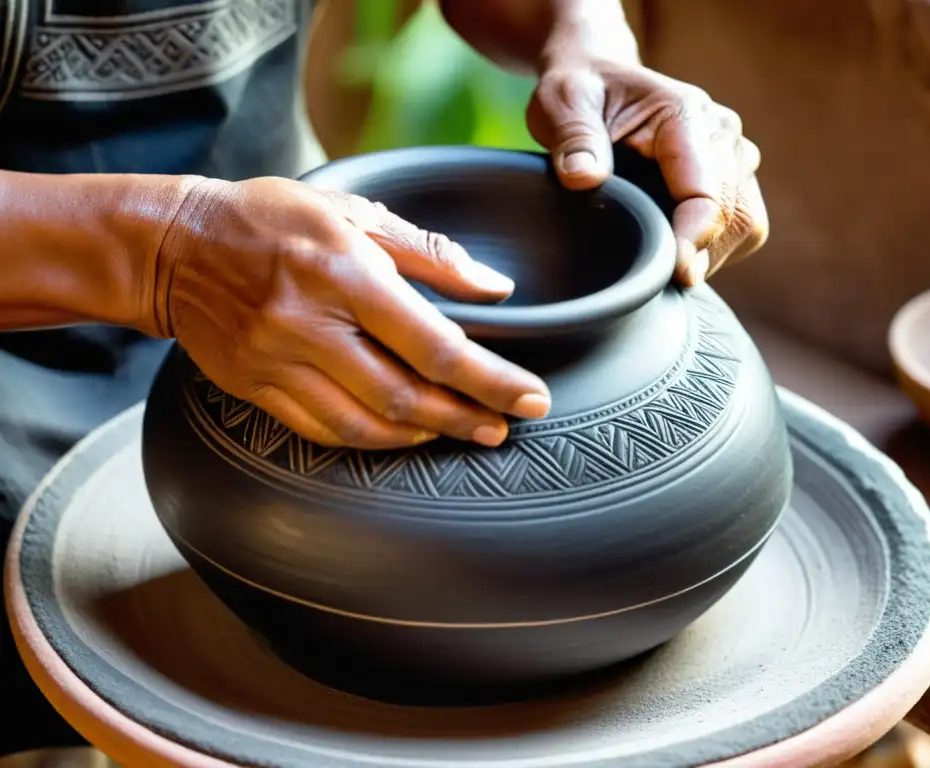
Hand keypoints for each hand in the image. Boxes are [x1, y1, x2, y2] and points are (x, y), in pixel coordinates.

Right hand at [154, 177, 550, 449]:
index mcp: (344, 273)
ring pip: (365, 425)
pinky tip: (403, 434)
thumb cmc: (272, 218)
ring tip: (462, 431)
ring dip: (423, 437)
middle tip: (503, 428)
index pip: (433, 343)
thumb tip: (495, 289)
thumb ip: (428, 253)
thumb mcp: (353, 211)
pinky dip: (371, 440)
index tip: (532, 399)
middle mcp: (310, 325)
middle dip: (465, 419)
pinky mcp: (255, 388)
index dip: (490, 379)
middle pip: (405, 397)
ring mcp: (278, 363)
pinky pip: (322, 430)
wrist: (173, 245)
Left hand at [527, 58, 767, 285]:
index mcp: (686, 114)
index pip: (707, 188)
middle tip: (656, 284)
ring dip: (710, 257)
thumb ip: (574, 138)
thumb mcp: (564, 103)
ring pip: (745, 226)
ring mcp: (735, 159)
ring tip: (661, 272)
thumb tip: (584, 179)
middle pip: (734, 214)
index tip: (672, 272)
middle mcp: (724, 135)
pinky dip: (713, 252)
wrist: (601, 83)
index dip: (694, 236)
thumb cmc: (583, 93)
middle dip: (701, 255)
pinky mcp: (735, 182)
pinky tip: (674, 258)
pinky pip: (741, 229)